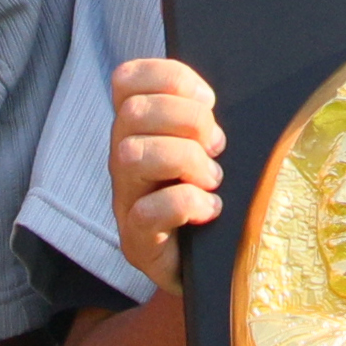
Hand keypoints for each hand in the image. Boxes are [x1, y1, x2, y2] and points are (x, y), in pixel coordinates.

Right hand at [109, 54, 230, 253]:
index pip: (127, 80)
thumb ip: (208, 118)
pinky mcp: (137, 241)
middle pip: (134, 112)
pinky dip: (186, 204)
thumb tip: (221, 97)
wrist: (211, 267)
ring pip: (132, 155)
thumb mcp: (211, 148)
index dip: (169, 78)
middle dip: (187, 119)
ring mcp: (126, 201)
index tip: (208, 99)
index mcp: (140, 130)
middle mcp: (124, 159)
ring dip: (184, 160)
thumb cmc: (213, 196)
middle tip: (217, 145)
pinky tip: (210, 209)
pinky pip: (147, 212)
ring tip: (212, 179)